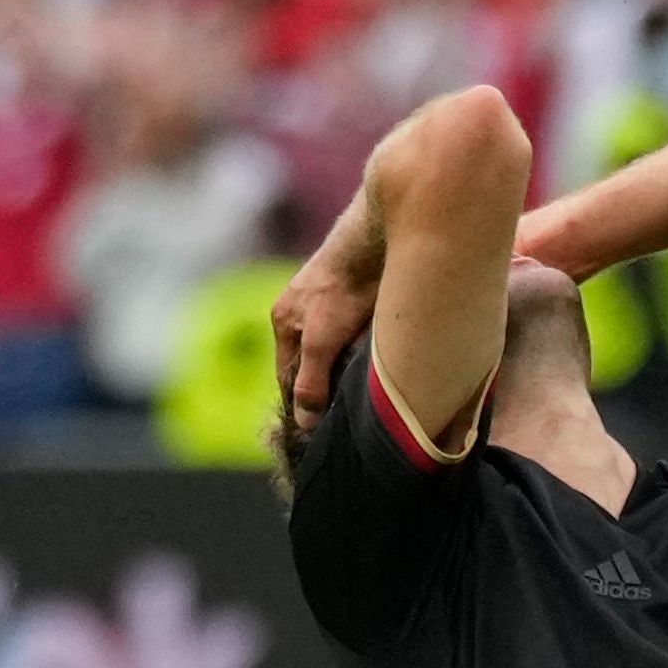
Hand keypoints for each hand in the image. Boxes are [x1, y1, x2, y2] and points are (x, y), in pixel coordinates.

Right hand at [269, 197, 387, 432]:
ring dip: (351, 368)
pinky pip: (360, 335)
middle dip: (328, 386)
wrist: (376, 240)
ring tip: (370, 388)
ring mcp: (331, 302)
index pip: (288, 376)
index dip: (302, 402)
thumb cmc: (342, 289)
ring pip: (338, 350)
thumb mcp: (321, 341)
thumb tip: (304, 421)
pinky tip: (384, 359)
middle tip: (349, 411)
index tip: (321, 427)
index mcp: (284, 321)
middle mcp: (303, 312)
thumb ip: (311, 381)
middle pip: (313, 363)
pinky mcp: (360, 295)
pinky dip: (368, 349)